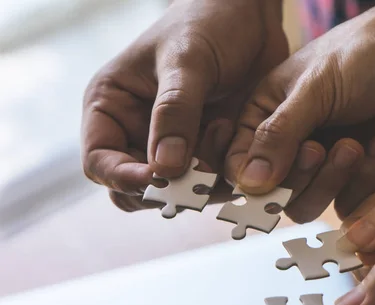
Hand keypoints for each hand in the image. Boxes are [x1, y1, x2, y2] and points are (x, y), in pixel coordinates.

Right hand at [81, 0, 287, 210]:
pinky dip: (228, 176)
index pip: (99, 162)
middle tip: (200, 171)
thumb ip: (175, 112)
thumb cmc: (207, 23)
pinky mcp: (210, 152)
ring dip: (205, 179)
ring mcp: (178, 147)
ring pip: (181, 192)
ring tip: (225, 129)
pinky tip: (240, 137)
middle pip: (139, 189)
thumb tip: (164, 169)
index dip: (122, 179)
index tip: (159, 179)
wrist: (250, 17)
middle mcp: (140, 134)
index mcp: (113, 108)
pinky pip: (213, 184)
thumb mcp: (186, 60)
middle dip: (169, 187)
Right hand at [225, 0, 374, 221]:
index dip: (248, 179)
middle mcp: (290, 147)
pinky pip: (348, 204)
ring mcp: (323, 166)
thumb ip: (279, 135)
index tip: (267, 178)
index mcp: (265, 118)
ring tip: (353, 146)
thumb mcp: (314, 87)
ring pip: (306, 205)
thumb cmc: (364, 53)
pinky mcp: (359, 179)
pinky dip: (364, 180)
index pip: (238, 166)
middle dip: (297, 177)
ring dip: (329, 181)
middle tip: (317, 148)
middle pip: (272, 194)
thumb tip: (249, 182)